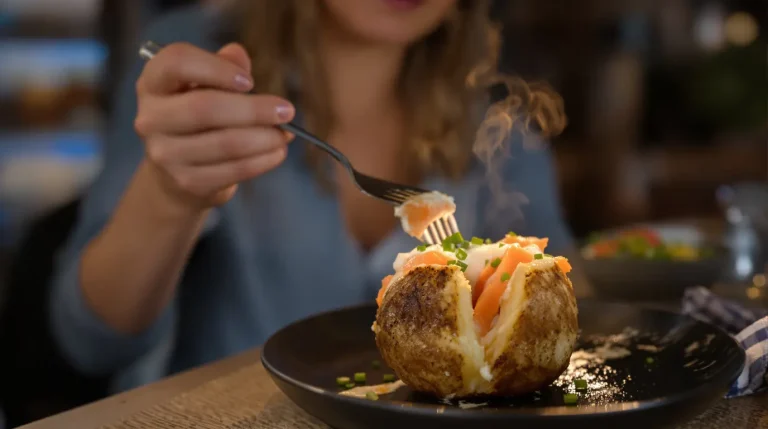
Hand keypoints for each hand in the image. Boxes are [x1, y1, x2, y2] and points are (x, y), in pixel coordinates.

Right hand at [133, 42, 294, 209]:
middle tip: (287, 111)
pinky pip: (232, 170)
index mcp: (154, 82)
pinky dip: (261, 161)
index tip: (250, 81)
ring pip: (224, 143)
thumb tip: (238, 55)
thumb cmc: (199, 116)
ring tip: (286, 134)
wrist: (177, 171)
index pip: (177, 62)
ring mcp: (165, 154)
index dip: (215, 68)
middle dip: (253, 110)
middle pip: (204, 108)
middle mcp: (151, 117)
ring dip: (264, 138)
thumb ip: (223, 66)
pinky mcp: (186, 181)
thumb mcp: (206, 84)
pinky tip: (277, 153)